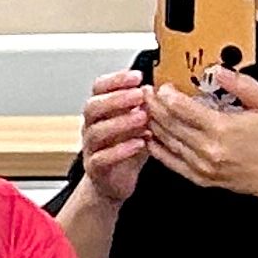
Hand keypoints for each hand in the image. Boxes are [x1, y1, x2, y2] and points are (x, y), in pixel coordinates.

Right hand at [77, 68, 148, 205]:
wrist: (114, 181)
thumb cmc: (128, 148)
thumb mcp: (139, 123)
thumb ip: (146, 106)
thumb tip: (165, 87)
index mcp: (102, 112)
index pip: (99, 89)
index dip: (115, 80)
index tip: (137, 76)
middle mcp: (92, 127)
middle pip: (93, 107)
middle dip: (116, 99)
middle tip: (139, 95)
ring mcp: (92, 147)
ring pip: (96, 132)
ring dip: (120, 122)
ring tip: (142, 118)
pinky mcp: (96, 168)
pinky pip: (102, 157)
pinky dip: (120, 150)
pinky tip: (139, 143)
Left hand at [148, 70, 257, 195]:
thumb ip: (242, 87)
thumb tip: (220, 71)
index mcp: (222, 128)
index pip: (180, 108)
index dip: (166, 95)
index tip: (161, 87)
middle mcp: (208, 148)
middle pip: (169, 123)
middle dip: (154, 106)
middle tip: (147, 95)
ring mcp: (203, 166)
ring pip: (167, 142)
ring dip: (153, 125)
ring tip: (146, 112)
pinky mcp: (203, 179)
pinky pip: (172, 163)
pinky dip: (158, 150)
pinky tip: (152, 140)